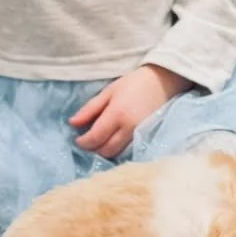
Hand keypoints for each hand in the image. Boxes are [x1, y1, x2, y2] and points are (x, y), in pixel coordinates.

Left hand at [71, 64, 193, 159]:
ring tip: (101, 140)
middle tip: (88, 140)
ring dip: (105, 151)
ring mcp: (140, 135)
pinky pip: (128, 151)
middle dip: (93, 149)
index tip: (78, 138)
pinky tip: (114, 141)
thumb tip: (72, 123)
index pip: (95, 138)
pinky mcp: (147, 138)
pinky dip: (118, 149)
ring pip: (117, 154)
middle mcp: (129, 128)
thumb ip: (90, 109)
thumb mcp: (108, 92)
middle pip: (106, 151)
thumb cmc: (133, 83)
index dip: (83, 142)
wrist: (163, 82)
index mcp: (117, 114)